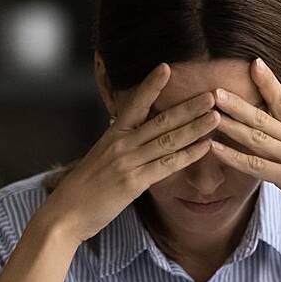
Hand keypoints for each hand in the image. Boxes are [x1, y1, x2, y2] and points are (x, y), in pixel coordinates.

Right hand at [45, 63, 221, 242]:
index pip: (134, 104)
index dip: (150, 86)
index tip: (166, 67)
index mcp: (111, 135)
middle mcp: (121, 145)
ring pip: (168, 140)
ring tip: (215, 116)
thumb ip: (119, 145)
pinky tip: (205, 146)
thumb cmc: (82, 189)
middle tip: (210, 94)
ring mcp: (127, 162)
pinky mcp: (133, 182)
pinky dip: (188, 155)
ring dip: (195, 127)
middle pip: (160, 121)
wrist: (64, 213)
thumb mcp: (99, 158)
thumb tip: (133, 133)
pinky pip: (166, 165)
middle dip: (188, 107)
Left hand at [210, 58, 280, 240]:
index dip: (269, 81)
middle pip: (264, 115)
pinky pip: (256, 166)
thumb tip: (279, 126)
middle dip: (238, 102)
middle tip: (215, 88)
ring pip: (257, 137)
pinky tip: (215, 148)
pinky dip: (233, 157)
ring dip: (231, 124)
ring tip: (210, 113)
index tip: (254, 61)